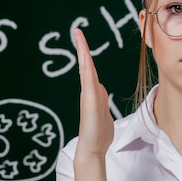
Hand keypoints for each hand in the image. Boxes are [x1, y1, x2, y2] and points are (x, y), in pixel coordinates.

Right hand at [73, 28, 113, 157]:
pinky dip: (86, 68)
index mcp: (94, 92)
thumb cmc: (99, 133)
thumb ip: (101, 100)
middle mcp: (90, 91)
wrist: (93, 149)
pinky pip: (88, 81)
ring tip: (79, 37)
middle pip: (87, 65)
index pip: (90, 69)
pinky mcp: (90, 102)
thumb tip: (100, 90)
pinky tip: (84, 58)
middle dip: (82, 47)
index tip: (81, 39)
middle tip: (77, 31)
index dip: (86, 53)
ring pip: (87, 70)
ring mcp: (89, 96)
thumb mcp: (104, 112)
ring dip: (83, 53)